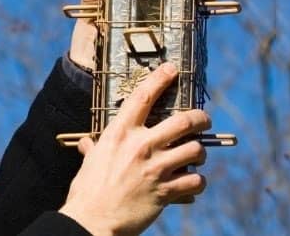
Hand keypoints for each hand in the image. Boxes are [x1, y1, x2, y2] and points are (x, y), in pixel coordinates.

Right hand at [59, 63, 210, 235]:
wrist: (93, 219)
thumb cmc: (87, 189)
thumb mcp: (90, 161)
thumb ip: (93, 148)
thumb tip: (86, 144)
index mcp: (119, 133)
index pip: (143, 97)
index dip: (160, 79)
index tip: (172, 69)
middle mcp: (141, 146)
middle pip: (184, 121)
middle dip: (200, 118)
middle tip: (202, 119)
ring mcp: (156, 168)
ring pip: (196, 150)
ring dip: (199, 152)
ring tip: (195, 155)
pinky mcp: (167, 191)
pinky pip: (197, 181)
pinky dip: (198, 181)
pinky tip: (191, 182)